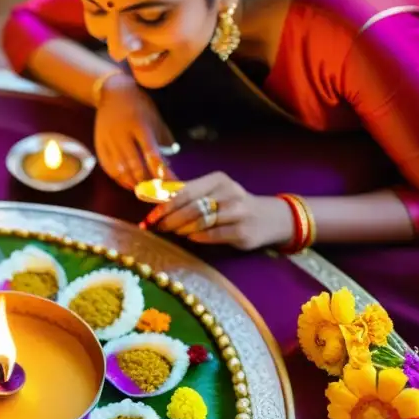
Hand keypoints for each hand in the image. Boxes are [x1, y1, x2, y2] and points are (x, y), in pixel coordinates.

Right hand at [94, 73, 169, 189]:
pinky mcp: (99, 145)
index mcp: (140, 126)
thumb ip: (163, 140)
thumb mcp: (156, 118)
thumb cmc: (139, 105)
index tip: (171, 186)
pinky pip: (108, 168)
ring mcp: (108, 141)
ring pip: (120, 170)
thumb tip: (168, 165)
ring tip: (144, 191)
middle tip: (157, 193)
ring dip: (133, 184)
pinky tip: (128, 184)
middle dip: (147, 183)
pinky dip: (119, 180)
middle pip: (135, 166)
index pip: (152, 155)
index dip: (162, 173)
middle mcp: (122, 135)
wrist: (112, 93)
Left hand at [145, 172, 294, 250]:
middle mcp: (230, 193)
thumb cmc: (232, 204)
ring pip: (202, 221)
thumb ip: (188, 193)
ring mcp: (238, 212)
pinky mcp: (243, 231)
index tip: (150, 217)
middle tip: (158, 228)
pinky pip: (214, 235)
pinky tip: (191, 238)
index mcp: (218, 180)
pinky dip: (199, 237)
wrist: (268, 218)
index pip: (185, 192)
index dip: (165, 206)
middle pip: (192, 207)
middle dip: (170, 219)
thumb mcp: (214, 192)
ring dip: (182, 228)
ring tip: (173, 233)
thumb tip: (154, 196)